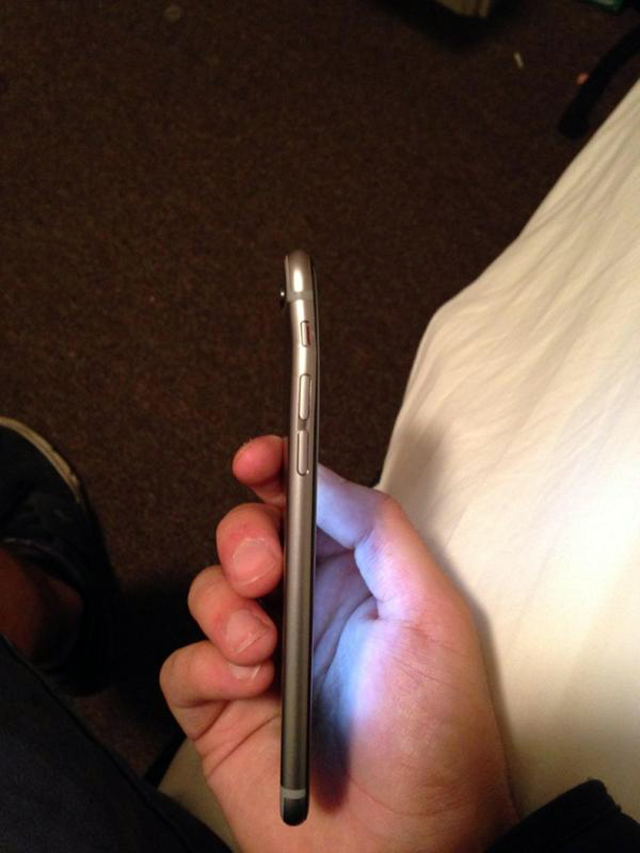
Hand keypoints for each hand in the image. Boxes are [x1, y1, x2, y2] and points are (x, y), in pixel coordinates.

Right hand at [160, 435, 516, 852]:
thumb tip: (324, 480)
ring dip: (226, 608)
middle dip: (244, 540)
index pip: (303, 505)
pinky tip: (249, 687)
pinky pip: (184, 661)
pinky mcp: (220, 706)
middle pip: (246, 537)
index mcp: (353, 579)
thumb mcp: (430, 616)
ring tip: (261, 648)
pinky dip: (208, 666)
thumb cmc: (432, 736)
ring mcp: (258, 655)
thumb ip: (379, 532)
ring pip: (208, 591)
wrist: (400, 846)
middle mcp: (303, 609)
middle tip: (263, 569)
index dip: (275, 471)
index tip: (257, 458)